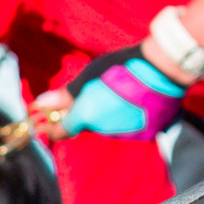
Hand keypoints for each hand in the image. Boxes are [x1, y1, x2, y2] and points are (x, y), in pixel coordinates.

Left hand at [48, 49, 185, 139]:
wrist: (161, 70)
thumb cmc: (121, 67)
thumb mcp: (89, 76)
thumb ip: (66, 95)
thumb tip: (42, 103)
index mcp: (86, 117)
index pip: (61, 132)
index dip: (55, 128)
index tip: (53, 123)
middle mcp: (103, 132)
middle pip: (87, 128)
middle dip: (88, 115)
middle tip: (99, 94)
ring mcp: (125, 136)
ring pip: (108, 130)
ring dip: (109, 117)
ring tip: (120, 96)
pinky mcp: (144, 136)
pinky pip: (129, 131)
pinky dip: (128, 120)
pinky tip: (134, 103)